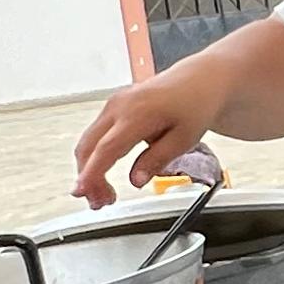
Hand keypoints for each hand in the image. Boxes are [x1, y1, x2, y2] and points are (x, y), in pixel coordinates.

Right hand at [69, 60, 233, 204]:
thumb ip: (157, 159)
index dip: (92, 173)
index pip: (107, 149)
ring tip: (105, 194)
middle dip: (88, 178)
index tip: (83, 191)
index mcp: (138, 114)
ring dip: (90, 169)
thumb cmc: (195, 105)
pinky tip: (105, 173)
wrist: (200, 80)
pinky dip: (96, 156)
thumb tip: (136, 180)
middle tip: (99, 203)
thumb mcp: (184, 139)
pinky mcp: (115, 106)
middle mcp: (120, 106)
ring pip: (89, 141)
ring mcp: (114, 104)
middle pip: (89, 147)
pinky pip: (97, 134)